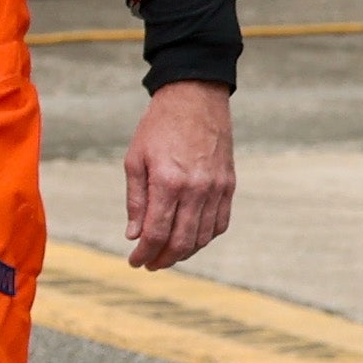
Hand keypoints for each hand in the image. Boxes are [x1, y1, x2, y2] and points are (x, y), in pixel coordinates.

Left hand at [122, 79, 235, 269]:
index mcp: (168, 181)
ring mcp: (217, 188)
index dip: (144, 253)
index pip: (156, 232)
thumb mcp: (135, 160)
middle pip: (181, 241)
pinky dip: (206, 238)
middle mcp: (196, 189)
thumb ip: (136, 200)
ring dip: (184, 252)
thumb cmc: (159, 127)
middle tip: (150, 264)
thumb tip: (134, 235)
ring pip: (203, 237)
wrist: (196, 98)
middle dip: (163, 259)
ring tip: (168, 254)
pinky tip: (191, 239)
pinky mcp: (229, 185)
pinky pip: (220, 223)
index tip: (134, 261)